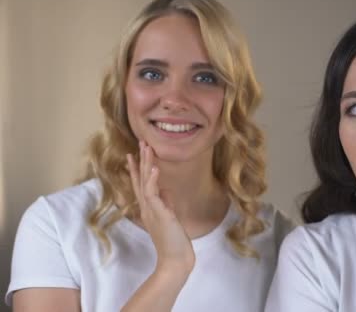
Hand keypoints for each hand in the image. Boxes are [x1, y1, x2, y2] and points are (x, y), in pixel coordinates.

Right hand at [126, 141, 194, 274]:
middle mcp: (147, 207)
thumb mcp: (170, 217)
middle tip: (140, 142)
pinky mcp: (159, 214)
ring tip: (146, 147)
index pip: (141, 184)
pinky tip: (154, 169)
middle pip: (140, 179)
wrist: (175, 260)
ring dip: (146, 164)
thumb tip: (166, 190)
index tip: (134, 153)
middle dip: (140, 159)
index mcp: (149, 207)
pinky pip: (152, 194)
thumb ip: (166, 202)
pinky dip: (153, 180)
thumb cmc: (173, 241)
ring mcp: (151, 210)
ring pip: (145, 182)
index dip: (137, 168)